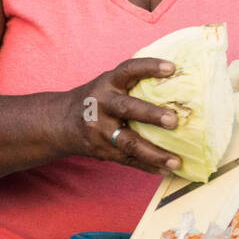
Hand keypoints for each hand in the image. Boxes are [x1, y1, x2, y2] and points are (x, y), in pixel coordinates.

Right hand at [63, 58, 183, 175]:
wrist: (61, 122)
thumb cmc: (97, 99)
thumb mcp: (108, 84)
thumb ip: (133, 84)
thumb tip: (178, 82)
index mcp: (108, 83)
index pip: (129, 70)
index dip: (149, 67)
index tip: (172, 68)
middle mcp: (102, 104)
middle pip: (127, 108)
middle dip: (151, 115)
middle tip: (174, 121)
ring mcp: (100, 130)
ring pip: (129, 142)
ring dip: (155, 153)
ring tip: (176, 161)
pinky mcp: (101, 150)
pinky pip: (128, 160)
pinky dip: (148, 166)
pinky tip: (165, 170)